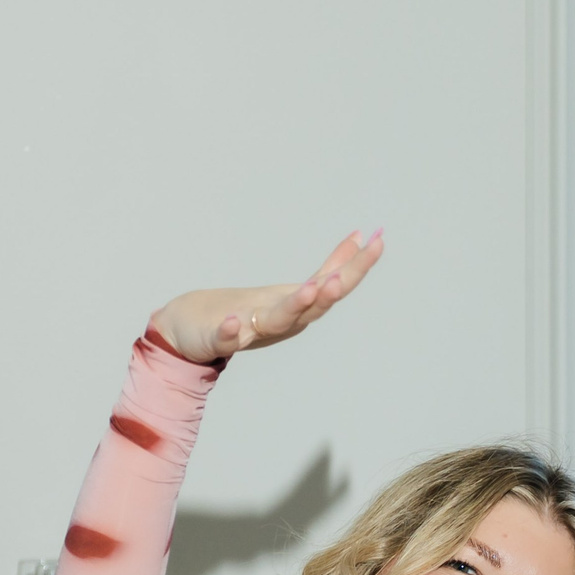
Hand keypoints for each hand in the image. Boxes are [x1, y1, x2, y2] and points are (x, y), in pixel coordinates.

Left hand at [148, 230, 384, 363]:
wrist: (196, 332)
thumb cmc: (250, 310)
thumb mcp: (296, 288)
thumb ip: (330, 267)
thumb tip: (361, 236)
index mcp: (301, 307)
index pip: (335, 284)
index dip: (357, 265)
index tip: (378, 240)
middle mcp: (283, 320)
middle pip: (313, 307)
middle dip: (329, 294)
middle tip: (341, 279)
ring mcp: (252, 330)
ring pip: (278, 322)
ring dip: (294, 308)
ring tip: (308, 291)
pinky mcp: (220, 338)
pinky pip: (227, 338)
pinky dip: (232, 332)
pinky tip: (234, 321)